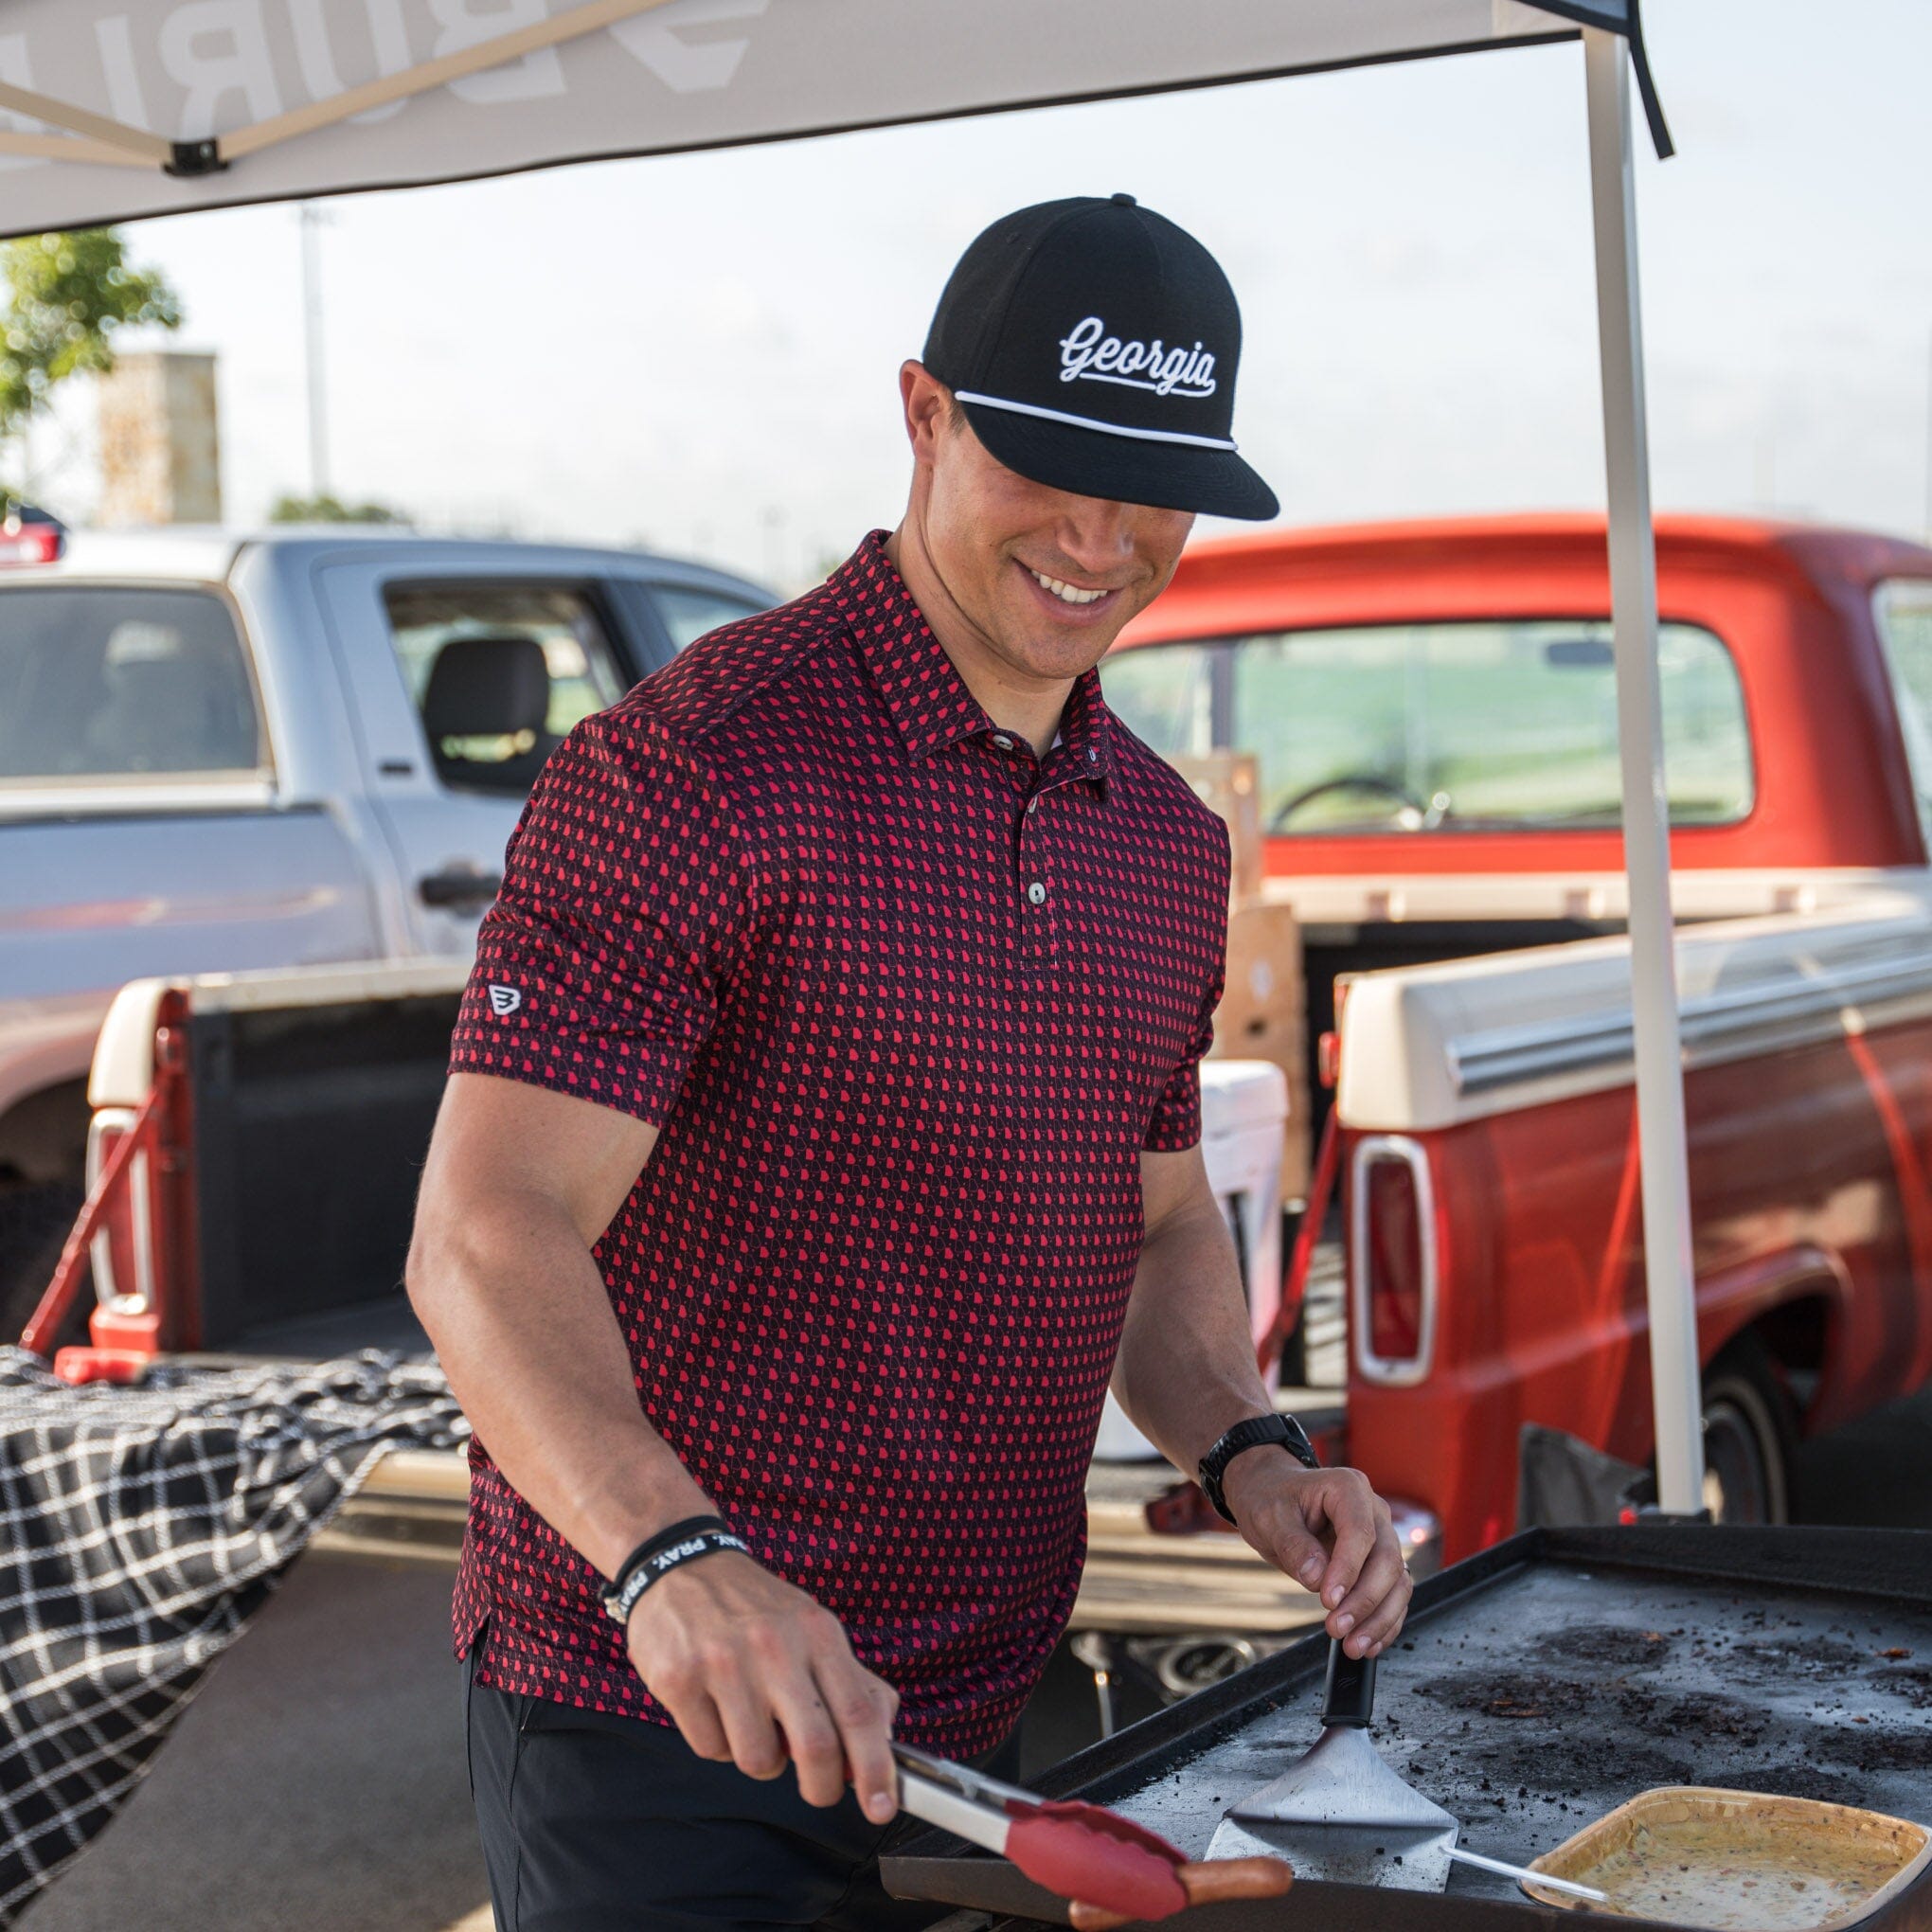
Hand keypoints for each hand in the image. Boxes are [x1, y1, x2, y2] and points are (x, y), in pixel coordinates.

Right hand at [625, 1551, 900, 1819]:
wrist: (681, 1563)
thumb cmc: (755, 1607)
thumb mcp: (813, 1627)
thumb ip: (854, 1682)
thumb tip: (884, 1739)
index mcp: (817, 1633)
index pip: (859, 1712)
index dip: (875, 1768)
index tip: (881, 1807)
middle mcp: (774, 1646)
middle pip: (815, 1747)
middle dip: (821, 1787)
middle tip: (819, 1790)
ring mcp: (724, 1662)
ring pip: (758, 1760)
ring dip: (761, 1758)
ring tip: (752, 1720)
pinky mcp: (679, 1679)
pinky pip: (710, 1749)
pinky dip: (718, 1743)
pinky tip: (714, 1705)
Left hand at [1222, 1454, 1411, 1658]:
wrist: (1271, 1495)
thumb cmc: (1271, 1499)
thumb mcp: (1269, 1517)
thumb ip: (1293, 1545)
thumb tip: (1316, 1578)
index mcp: (1347, 1488)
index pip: (1360, 1532)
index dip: (1348, 1569)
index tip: (1328, 1600)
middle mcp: (1373, 1510)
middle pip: (1386, 1559)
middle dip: (1365, 1600)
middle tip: (1337, 1629)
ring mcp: (1381, 1536)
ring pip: (1397, 1581)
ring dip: (1380, 1618)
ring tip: (1354, 1646)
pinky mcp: (1378, 1562)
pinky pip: (1393, 1594)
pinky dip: (1385, 1621)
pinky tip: (1369, 1643)